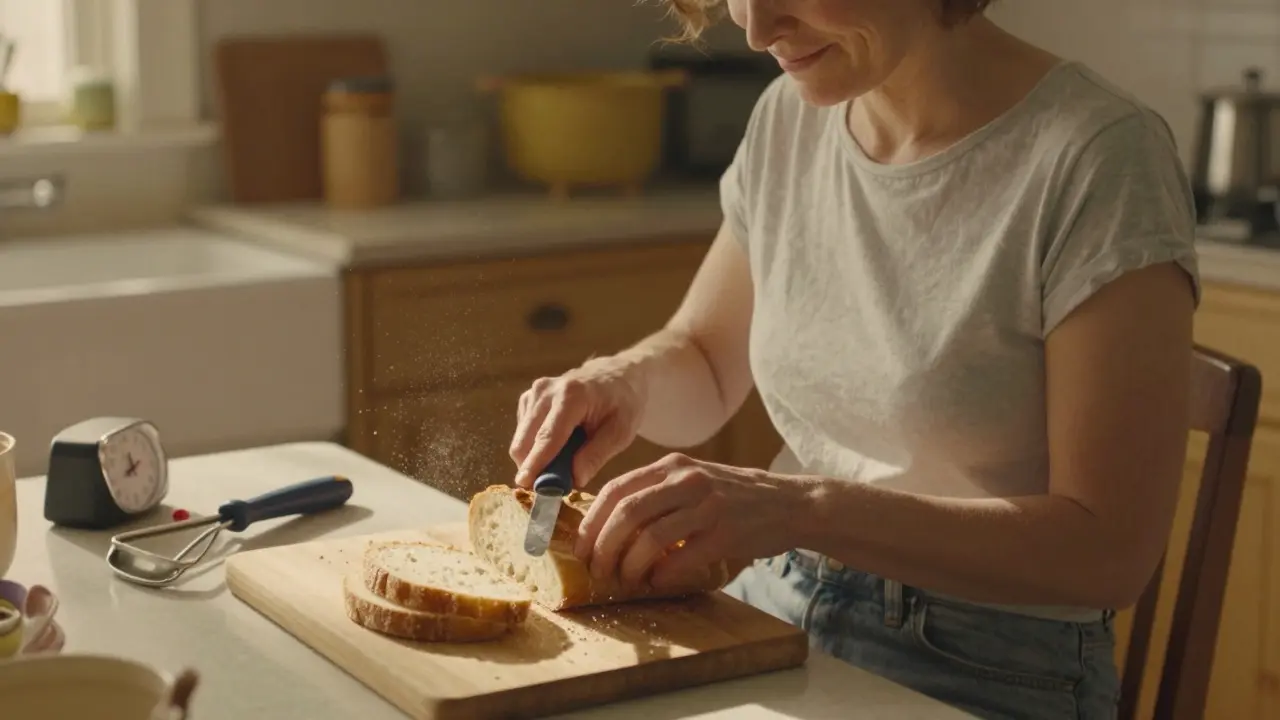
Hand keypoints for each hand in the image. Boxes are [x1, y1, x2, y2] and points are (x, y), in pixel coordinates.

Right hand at [510, 358, 646, 488]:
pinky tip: (559, 445)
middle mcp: (545, 391)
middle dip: (535, 467)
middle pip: (526, 440)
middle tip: (556, 486)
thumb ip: (597, 455)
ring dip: (536, 458)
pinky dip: (536, 447)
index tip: (525, 484)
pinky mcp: (528, 399)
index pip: (548, 437)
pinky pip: (523, 434)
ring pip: (521, 440)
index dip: (535, 463)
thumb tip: (574, 480)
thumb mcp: (621, 431)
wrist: (616, 377)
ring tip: (566, 460)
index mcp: (571, 396)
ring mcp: (534, 393)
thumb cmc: (622, 404)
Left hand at [575, 453, 812, 590]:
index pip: (615, 489)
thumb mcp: (692, 480)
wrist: (790, 504)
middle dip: (603, 547)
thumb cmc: (734, 497)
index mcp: (671, 466)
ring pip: (650, 538)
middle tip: (597, 570)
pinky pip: (681, 559)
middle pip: (625, 513)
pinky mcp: (726, 533)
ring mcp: (707, 505)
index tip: (581, 548)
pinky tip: (659, 581)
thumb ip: (657, 493)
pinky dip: (662, 575)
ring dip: (630, 566)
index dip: (591, 522)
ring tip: (626, 579)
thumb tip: (608, 525)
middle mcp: (686, 480)